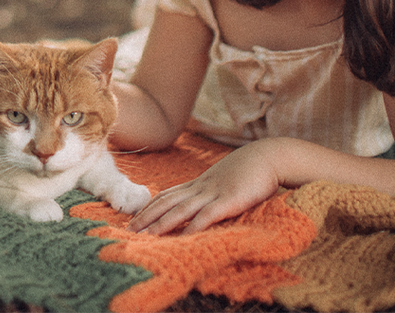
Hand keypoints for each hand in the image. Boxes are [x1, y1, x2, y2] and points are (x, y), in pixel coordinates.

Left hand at [128, 139, 282, 234]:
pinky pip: (208, 215)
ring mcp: (213, 193)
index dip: (148, 208)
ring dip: (162, 223)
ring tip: (146, 236)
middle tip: (129, 230)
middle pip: (166, 202)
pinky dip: (194, 226)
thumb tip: (198, 208)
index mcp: (197, 185)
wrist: (265, 158)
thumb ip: (209, 195)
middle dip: (146, 217)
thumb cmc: (246, 173)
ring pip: (180, 209)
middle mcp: (200, 188)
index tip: (133, 219)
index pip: (166, 196)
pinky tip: (183, 237)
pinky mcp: (229, 200)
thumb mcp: (222, 184)